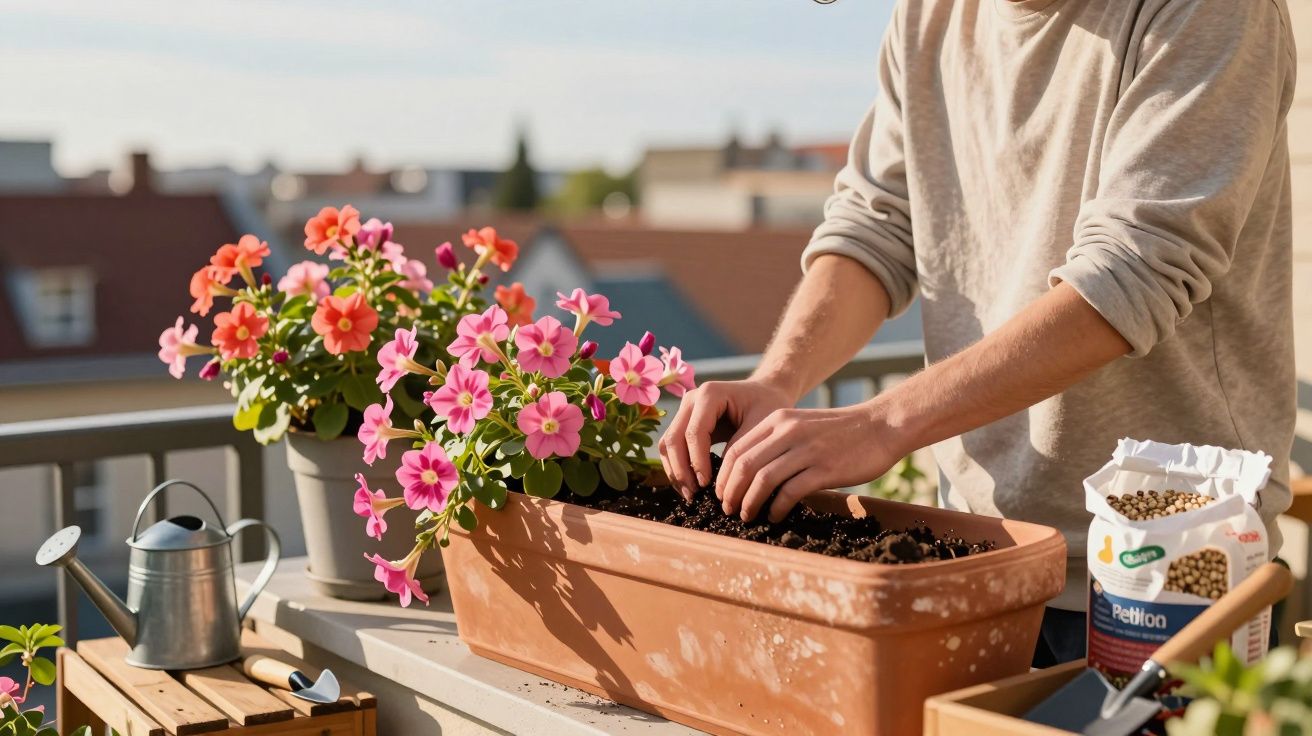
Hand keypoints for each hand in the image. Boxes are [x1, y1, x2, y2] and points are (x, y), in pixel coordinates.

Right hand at [658, 379, 793, 499]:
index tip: (706, 485)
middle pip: (674, 438)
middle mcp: (691, 399)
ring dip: (675, 471)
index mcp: (710, 393)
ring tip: (690, 495)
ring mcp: (685, 410)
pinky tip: (690, 486)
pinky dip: (677, 467)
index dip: (697, 461)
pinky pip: (672, 448)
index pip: (694, 432)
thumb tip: (720, 483)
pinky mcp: (684, 423)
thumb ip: (739, 450)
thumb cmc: (768, 406)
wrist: (765, 393)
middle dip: (681, 470)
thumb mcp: (761, 426)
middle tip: (693, 495)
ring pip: (668, 444)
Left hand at [717, 403, 902, 522]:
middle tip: (728, 509)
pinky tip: (775, 517)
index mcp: (779, 420)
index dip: (724, 476)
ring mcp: (806, 450)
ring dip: (749, 502)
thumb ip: (778, 442)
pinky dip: (776, 508)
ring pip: (763, 479)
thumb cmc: (841, 431)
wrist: (881, 426)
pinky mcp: (824, 469)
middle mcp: (788, 432)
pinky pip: (789, 492)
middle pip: (744, 466)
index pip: (738, 449)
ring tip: (746, 515)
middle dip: (730, 492)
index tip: (721, 494)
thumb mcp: (803, 426)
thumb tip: (752, 473)